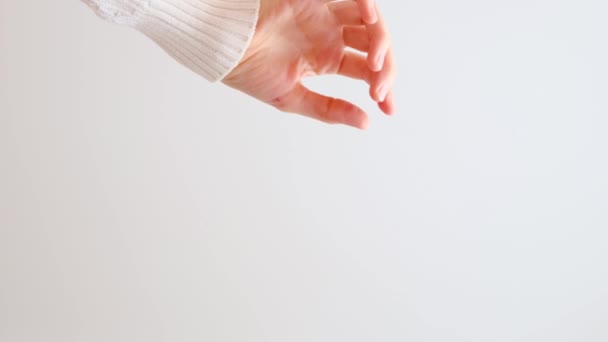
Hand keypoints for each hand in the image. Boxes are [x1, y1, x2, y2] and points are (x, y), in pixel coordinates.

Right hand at [222, 0, 395, 128]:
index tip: (387, 110)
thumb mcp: (292, 98)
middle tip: (380, 92)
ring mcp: (327, 16)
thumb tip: (365, 123)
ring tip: (375, 66)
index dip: (383, 88)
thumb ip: (329, 109)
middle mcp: (331, 36)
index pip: (366, 71)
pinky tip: (371, 25)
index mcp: (327, 59)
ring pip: (370, 23)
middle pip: (374, 48)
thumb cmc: (248, 71)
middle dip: (385, 71)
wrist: (223, 47)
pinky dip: (367, 6)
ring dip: (381, 42)